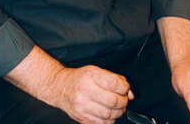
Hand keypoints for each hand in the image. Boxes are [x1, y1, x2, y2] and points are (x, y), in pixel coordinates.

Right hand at [4, 46, 132, 123]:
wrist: (59, 87)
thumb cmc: (80, 78)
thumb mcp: (96, 71)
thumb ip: (115, 79)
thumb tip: (130, 93)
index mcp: (90, 75)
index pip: (114, 83)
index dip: (125, 88)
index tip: (125, 89)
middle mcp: (85, 90)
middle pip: (113, 101)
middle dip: (123, 101)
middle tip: (123, 100)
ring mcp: (82, 105)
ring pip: (109, 114)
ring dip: (118, 112)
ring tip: (117, 107)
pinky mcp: (81, 118)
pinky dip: (110, 121)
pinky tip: (108, 114)